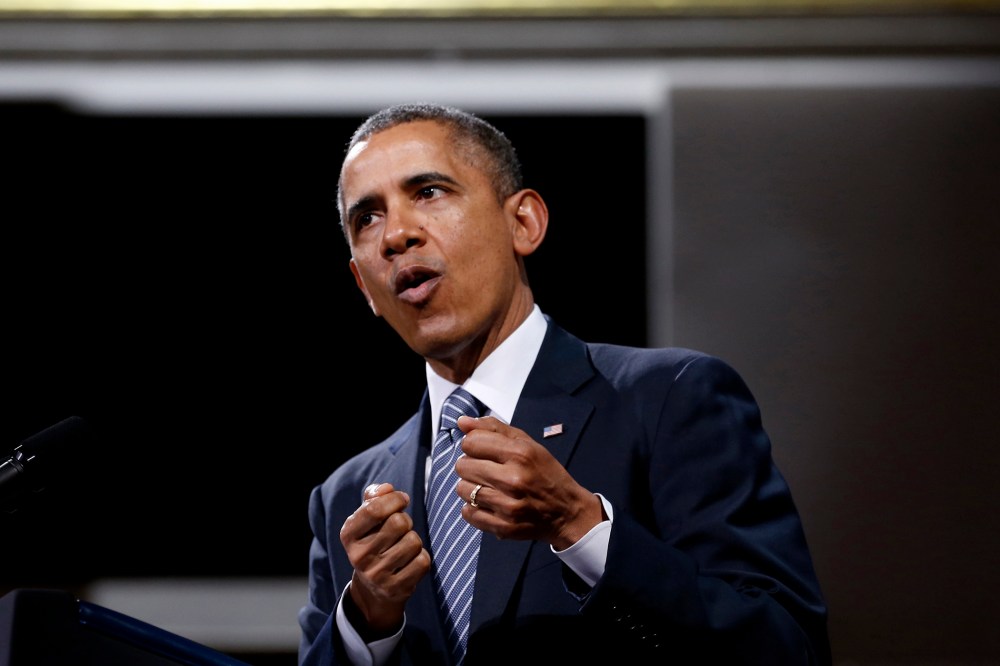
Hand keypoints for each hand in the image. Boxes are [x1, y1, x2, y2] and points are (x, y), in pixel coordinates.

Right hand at [340, 482, 430, 636]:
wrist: (372, 589)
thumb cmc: (373, 542)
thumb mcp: (366, 519)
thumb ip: (374, 497)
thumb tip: (387, 488)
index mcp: (348, 534)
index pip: (374, 509)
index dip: (395, 499)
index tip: (402, 500)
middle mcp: (359, 556)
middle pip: (399, 523)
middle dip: (406, 520)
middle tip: (401, 528)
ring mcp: (376, 575)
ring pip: (413, 541)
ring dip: (414, 539)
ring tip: (404, 546)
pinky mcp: (395, 588)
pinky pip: (422, 561)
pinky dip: (421, 557)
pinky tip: (410, 562)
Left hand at [454, 416, 604, 549]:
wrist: (566, 511)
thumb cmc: (545, 474)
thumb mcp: (527, 444)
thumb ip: (493, 429)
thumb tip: (462, 422)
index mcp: (520, 454)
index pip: (471, 443)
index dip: (472, 445)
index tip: (481, 450)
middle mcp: (513, 479)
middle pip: (462, 466)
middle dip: (470, 465)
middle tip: (486, 470)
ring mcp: (508, 505)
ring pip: (462, 489)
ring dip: (471, 487)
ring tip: (488, 487)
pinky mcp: (503, 526)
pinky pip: (468, 513)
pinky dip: (474, 507)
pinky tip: (488, 503)